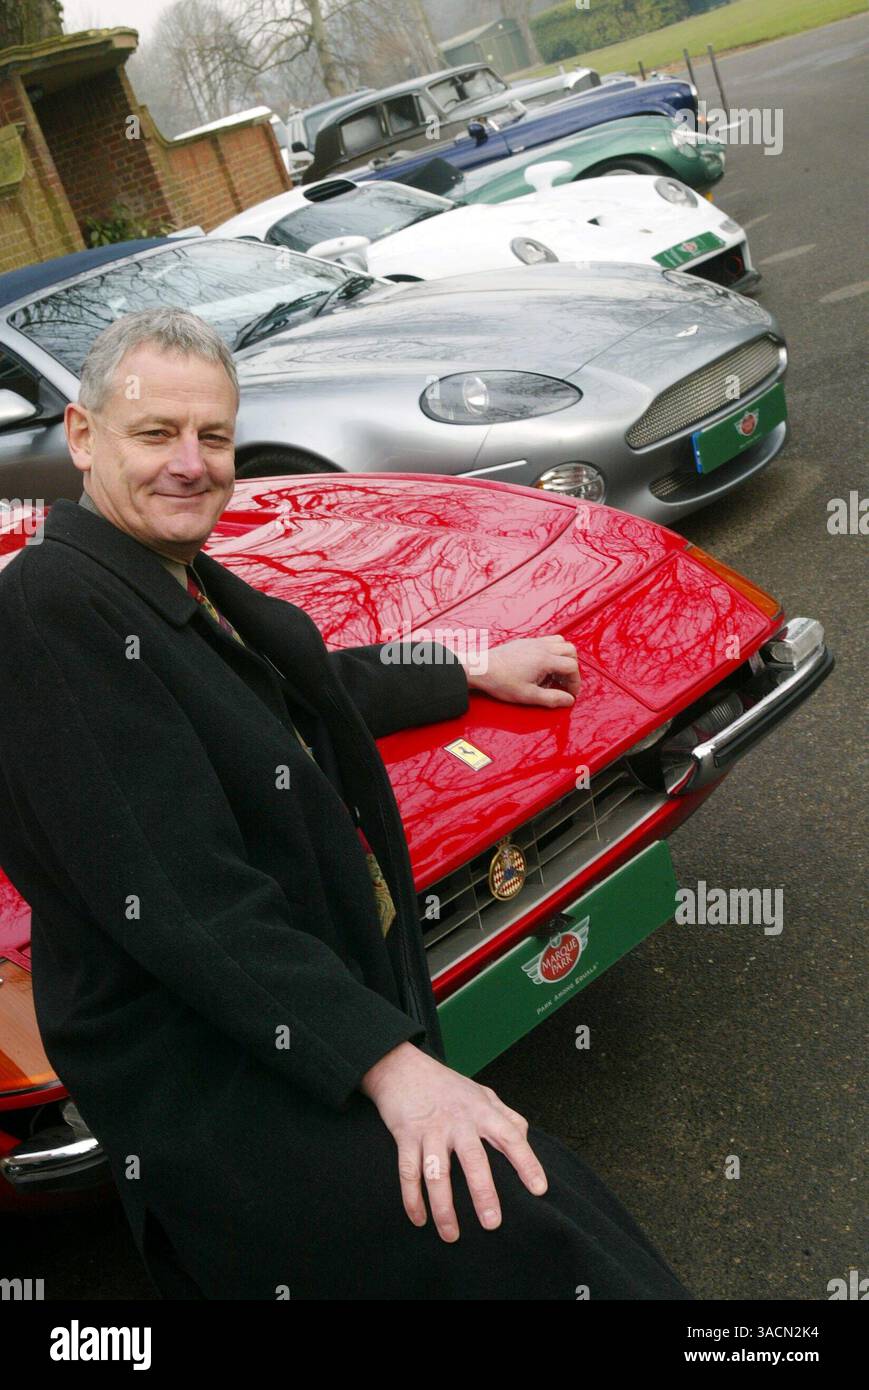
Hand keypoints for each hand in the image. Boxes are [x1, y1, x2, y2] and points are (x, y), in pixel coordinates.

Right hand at [359, 1041, 547, 1240]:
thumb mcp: (482, 1093)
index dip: (526, 1162)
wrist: (402, 1068)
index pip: (510, 1136)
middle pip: (473, 1159)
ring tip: (451, 1234)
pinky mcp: (406, 1136)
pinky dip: (412, 1199)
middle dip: (483, 1193)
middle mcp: (458, 1121)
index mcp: (481, 1111)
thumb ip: (505, 1114)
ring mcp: (431, 1130)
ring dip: (443, 1207)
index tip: (539, 1189)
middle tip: (492, 1223)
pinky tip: (419, 1220)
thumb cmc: (447, 1085)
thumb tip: (523, 1136)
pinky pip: (408, 1172)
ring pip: (437, 1173)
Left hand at [461, 635, 579, 707]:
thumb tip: (568, 700)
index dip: (575, 681)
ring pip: (560, 642)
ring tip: (555, 673)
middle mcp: (541, 647)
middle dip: (572, 667)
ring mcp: (533, 642)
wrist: (480, 669)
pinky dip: (552, 651)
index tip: (569, 692)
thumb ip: (552, 698)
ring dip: (563, 656)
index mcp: (544, 659)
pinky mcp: (525, 641)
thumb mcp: (528, 696)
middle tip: (564, 682)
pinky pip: (547, 640)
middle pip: (570, 650)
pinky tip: (542, 666)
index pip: (572, 666)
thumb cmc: (500, 681)